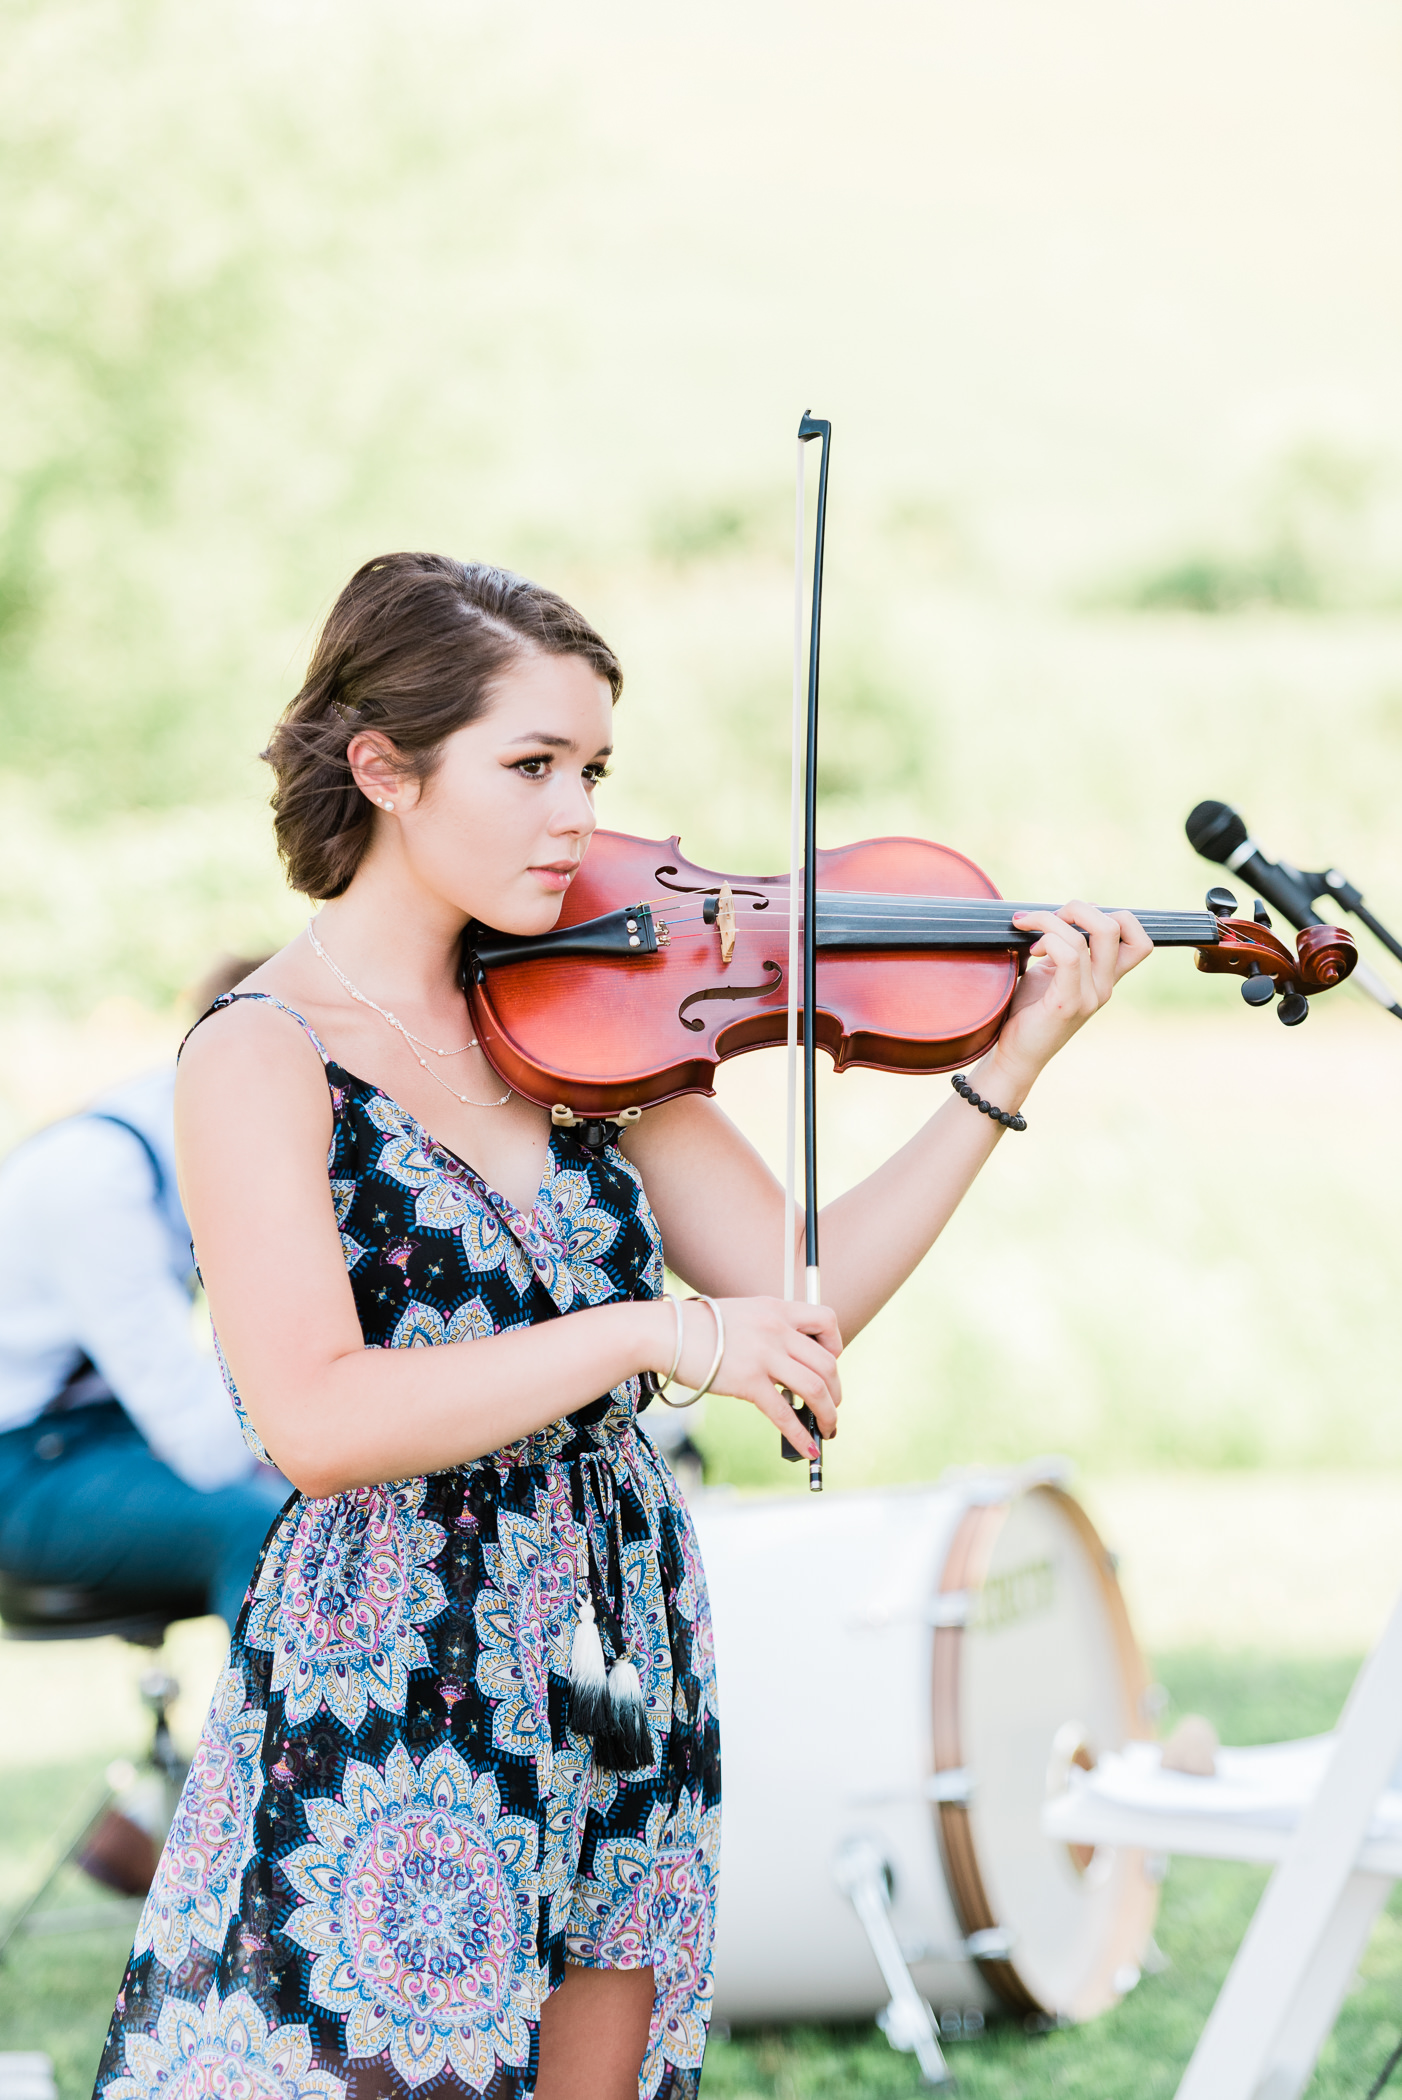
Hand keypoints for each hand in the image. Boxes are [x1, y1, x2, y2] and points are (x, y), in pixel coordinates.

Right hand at [672, 1295, 842, 1459]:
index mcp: (776, 1309)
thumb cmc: (696, 1327)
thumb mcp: (742, 1314)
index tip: (831, 1363)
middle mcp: (776, 1329)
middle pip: (827, 1363)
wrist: (663, 1333)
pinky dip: (801, 1434)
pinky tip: (808, 1448)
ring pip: (815, 1388)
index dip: (836, 1345)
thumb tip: (786, 1361)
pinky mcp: (748, 1381)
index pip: (827, 1320)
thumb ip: (767, 1330)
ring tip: (827, 1429)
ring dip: (827, 1414)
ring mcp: (764, 1355)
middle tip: (829, 1406)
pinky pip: (785, 1413)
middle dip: (835, 1391)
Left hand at [990, 901, 1152, 1091]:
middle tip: (1047, 919)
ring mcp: (1090, 996)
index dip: (1112, 915)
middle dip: (1079, 908)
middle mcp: (1105, 985)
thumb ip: (1066, 947)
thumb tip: (1062, 915)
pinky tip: (1031, 951)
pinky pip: (1069, 957)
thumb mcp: (1052, 971)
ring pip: (1085, 936)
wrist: (1015, 1055)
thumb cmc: (1029, 1011)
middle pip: (1118, 925)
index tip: (1073, 920)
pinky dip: (1049, 940)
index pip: (1140, 939)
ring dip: (1049, 921)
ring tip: (1027, 932)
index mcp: (1106, 977)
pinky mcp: (1067, 1004)